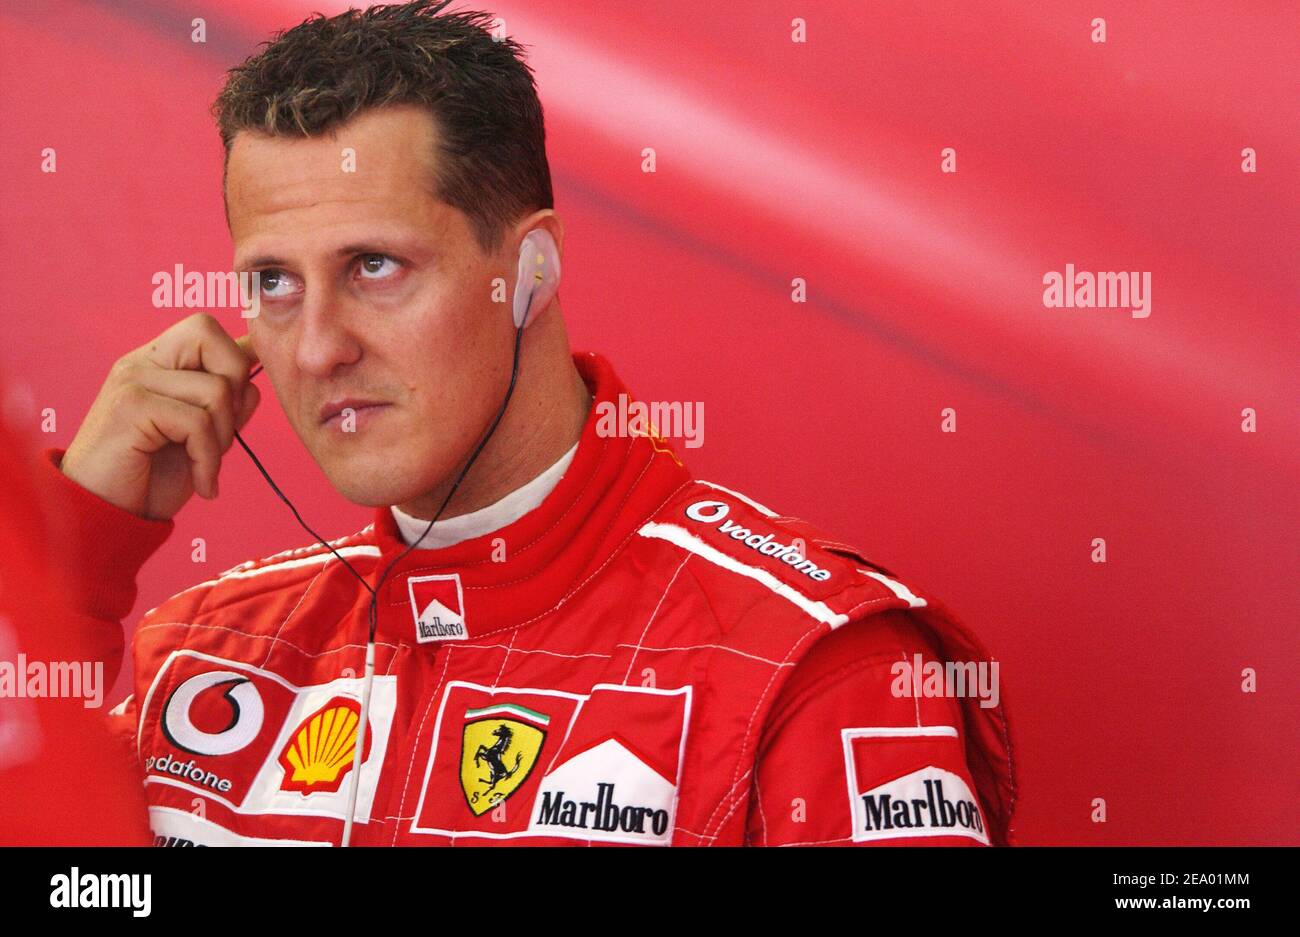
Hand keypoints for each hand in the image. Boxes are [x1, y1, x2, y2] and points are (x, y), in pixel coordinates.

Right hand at [60, 313, 260, 519]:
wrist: (107, 515)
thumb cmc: (154, 476)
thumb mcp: (204, 435)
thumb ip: (229, 401)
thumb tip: (257, 360)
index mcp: (157, 362)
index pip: (207, 328)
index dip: (235, 363)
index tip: (232, 412)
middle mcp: (141, 362)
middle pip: (210, 337)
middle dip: (234, 391)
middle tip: (223, 436)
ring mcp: (132, 380)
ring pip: (214, 390)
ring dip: (223, 439)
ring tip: (206, 465)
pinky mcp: (130, 406)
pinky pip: (197, 423)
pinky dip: (209, 460)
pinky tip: (202, 483)